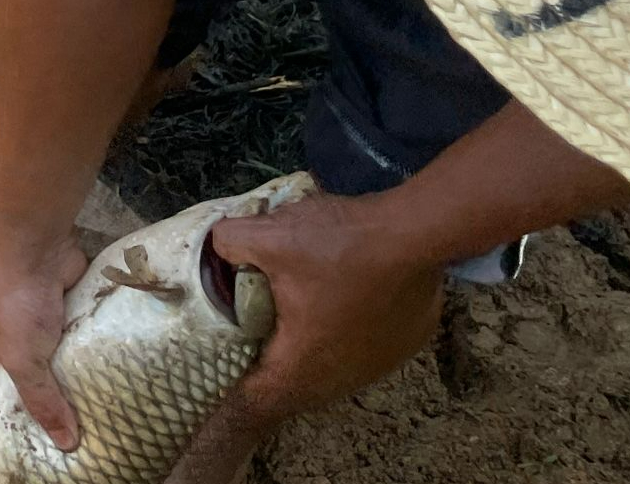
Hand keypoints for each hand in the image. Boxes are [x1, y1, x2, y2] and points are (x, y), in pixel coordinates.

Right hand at [0, 235, 90, 450]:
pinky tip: (112, 374)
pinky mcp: (67, 308)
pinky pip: (80, 338)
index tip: (28, 440)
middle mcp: (11, 337)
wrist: (38, 247)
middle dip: (50, 401)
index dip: (5, 413)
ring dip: (76, 377)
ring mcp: (41, 321)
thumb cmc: (15, 304)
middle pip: (30, 378)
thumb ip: (41, 399)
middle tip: (75, 434)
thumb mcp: (22, 360)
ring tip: (100, 410)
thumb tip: (65, 444)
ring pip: (59, 359)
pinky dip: (92, 352)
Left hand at [176, 193, 444, 469]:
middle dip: (270, 371)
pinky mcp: (403, 346)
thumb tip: (214, 246)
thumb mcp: (269, 236)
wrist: (414, 232)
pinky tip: (336, 313)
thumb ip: (228, 243)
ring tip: (290, 332)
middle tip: (250, 346)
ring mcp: (379, 365)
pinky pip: (362, 354)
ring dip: (310, 357)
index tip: (221, 370)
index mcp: (304, 363)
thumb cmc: (339, 244)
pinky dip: (343, 341)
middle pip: (295, 388)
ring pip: (332, 373)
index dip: (234, 387)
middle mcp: (343, 377)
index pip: (258, 397)